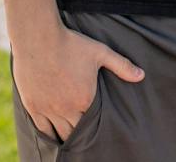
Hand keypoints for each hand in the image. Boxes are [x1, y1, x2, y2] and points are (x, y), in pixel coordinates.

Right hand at [13, 25, 143, 141]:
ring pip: (59, 134)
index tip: (98, 126)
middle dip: (82, 133)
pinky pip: (42, 130)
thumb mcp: (101, 52)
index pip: (93, 122)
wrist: (39, 39)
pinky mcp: (33, 107)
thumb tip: (141, 76)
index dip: (96, 125)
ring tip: (71, 136)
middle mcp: (66, 109)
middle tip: (86, 133)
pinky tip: (53, 136)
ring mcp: (48, 109)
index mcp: (85, 99)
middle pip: (76, 132)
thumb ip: (122, 66)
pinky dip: (49, 135)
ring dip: (66, 135)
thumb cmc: (71, 44)